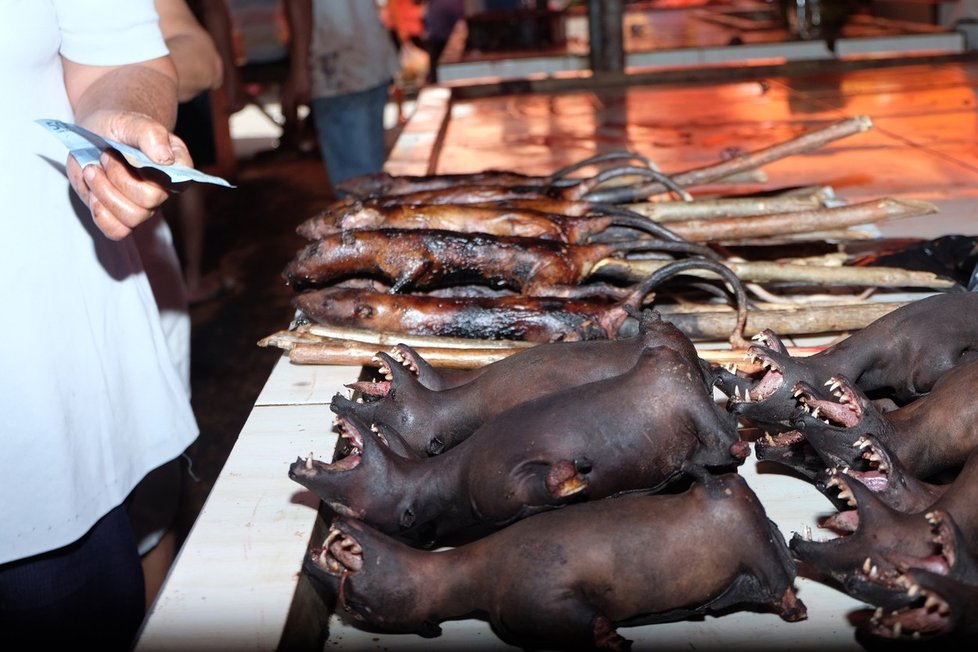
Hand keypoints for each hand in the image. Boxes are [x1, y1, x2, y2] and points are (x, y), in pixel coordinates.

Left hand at [67, 111, 192, 239]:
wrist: (96, 134)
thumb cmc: (118, 127)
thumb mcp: (131, 121)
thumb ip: (150, 134)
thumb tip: (165, 158)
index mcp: (176, 167)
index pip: (177, 182)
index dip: (149, 174)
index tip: (125, 153)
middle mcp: (163, 190)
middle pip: (150, 201)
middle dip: (118, 178)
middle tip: (105, 157)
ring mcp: (143, 207)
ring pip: (132, 218)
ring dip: (104, 193)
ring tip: (92, 170)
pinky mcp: (122, 217)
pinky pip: (117, 231)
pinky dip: (100, 213)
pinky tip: (93, 192)